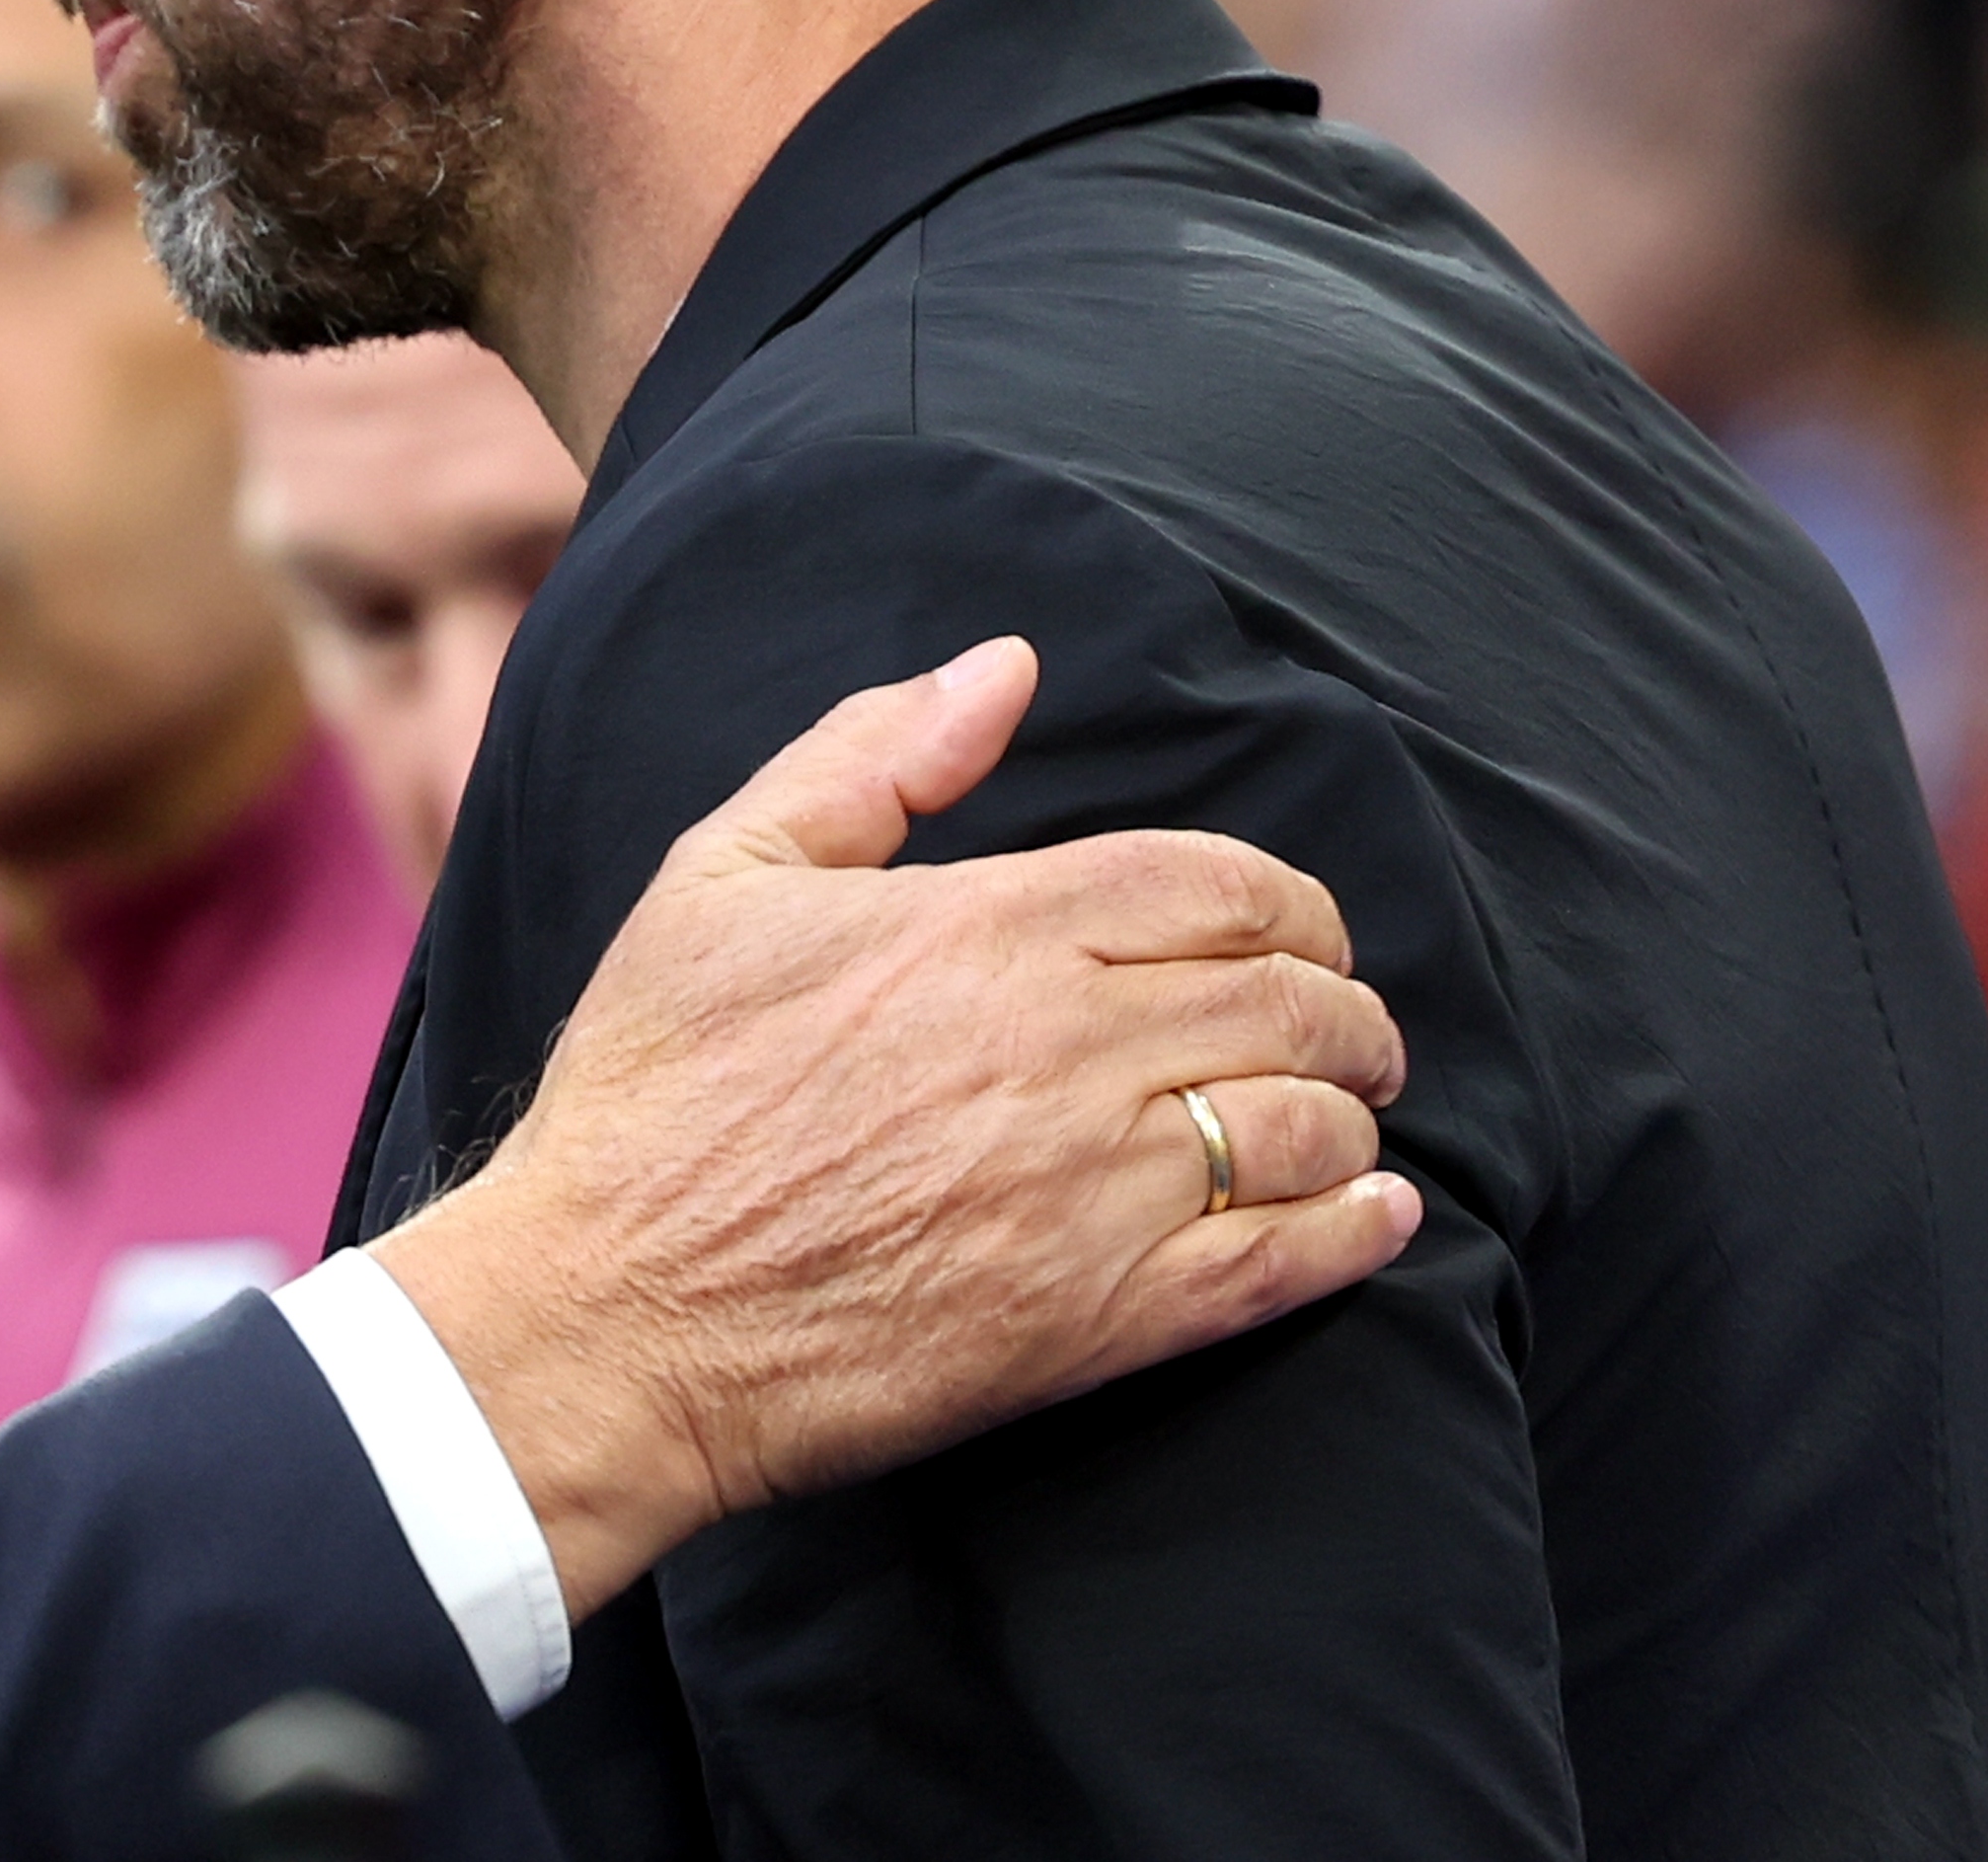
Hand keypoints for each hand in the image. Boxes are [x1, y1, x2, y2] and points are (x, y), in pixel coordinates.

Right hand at [369, 638, 1416, 1617]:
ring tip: (1344, 1114)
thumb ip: (873, 757)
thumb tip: (1006, 669)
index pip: (1221, 882)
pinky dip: (1358, 1231)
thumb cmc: (655, 1087)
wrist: (612, 1308)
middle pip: (1289, 999)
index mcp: (989, 926)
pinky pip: (1286, 1263)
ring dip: (1352, 1110)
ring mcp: (1094, 1190)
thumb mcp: (724, 876)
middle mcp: (1067, 1049)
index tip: (1296, 930)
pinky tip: (1375, 1213)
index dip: (1290, 901)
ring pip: (1307, 1125)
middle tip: (1347, 1024)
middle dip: (1345, 1004)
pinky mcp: (1101, 1319)